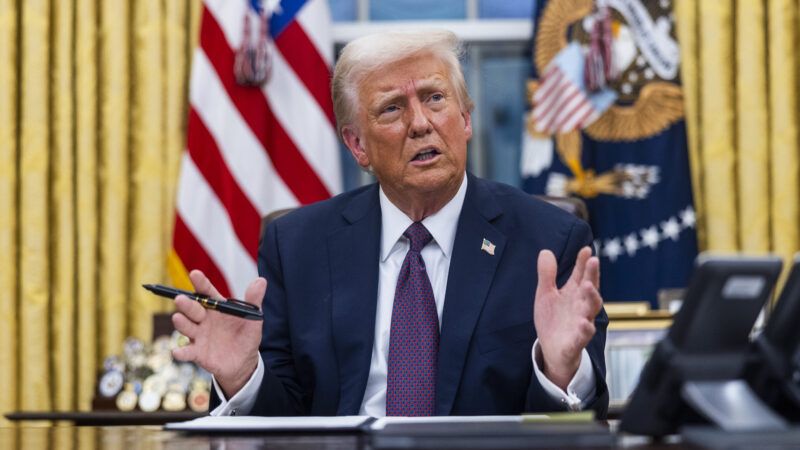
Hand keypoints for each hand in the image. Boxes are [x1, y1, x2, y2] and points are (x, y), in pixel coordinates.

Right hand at [171, 270, 266, 397]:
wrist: (244, 362)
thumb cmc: (246, 335)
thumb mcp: (252, 318)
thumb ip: (254, 300)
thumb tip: (261, 280)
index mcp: (216, 307)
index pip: (206, 292)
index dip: (200, 283)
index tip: (194, 274)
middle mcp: (204, 319)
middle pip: (192, 309)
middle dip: (186, 304)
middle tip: (181, 299)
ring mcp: (198, 335)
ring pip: (186, 327)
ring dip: (181, 323)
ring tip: (178, 318)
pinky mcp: (197, 353)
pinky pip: (187, 352)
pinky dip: (181, 352)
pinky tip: (177, 352)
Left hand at [533, 246, 601, 389]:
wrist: (552, 349)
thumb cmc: (553, 319)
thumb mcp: (546, 294)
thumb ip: (547, 275)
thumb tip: (545, 251)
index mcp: (574, 293)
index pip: (581, 275)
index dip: (584, 263)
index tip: (585, 249)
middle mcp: (581, 306)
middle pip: (590, 289)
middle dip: (592, 275)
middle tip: (593, 260)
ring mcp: (581, 323)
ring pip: (591, 310)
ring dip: (592, 297)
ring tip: (587, 285)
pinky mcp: (577, 341)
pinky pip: (583, 335)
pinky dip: (585, 329)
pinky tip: (584, 322)